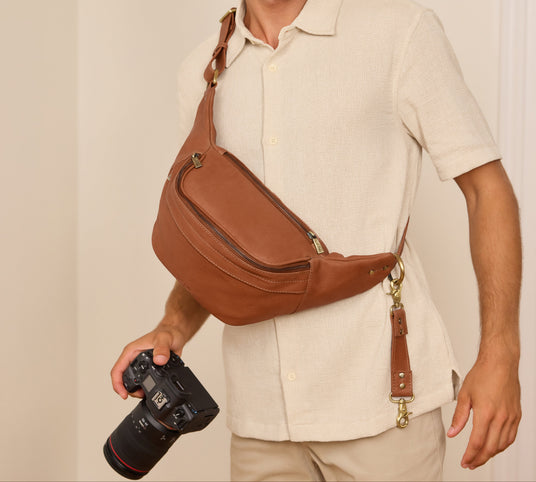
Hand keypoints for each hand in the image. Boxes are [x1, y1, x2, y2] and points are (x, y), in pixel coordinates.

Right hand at [110, 321, 186, 398]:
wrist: (176, 334)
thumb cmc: (168, 332)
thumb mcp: (165, 339)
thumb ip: (162, 349)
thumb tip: (159, 360)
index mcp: (131, 351)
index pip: (117, 370)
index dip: (117, 384)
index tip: (123, 394)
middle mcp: (134, 359)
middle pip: (123, 379)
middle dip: (129, 390)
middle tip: (140, 394)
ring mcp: (141, 365)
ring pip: (132, 382)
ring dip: (137, 390)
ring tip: (146, 393)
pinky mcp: (149, 369)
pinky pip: (142, 382)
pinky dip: (145, 388)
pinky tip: (152, 390)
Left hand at [447, 352, 520, 468]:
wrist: (500, 363)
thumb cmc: (482, 375)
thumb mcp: (465, 395)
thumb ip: (459, 416)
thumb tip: (453, 433)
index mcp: (486, 413)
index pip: (477, 443)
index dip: (470, 455)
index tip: (464, 462)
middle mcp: (501, 418)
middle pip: (491, 448)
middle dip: (479, 459)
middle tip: (470, 464)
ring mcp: (511, 417)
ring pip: (502, 445)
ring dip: (491, 454)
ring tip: (480, 457)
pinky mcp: (517, 415)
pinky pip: (511, 437)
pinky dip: (502, 445)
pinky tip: (494, 446)